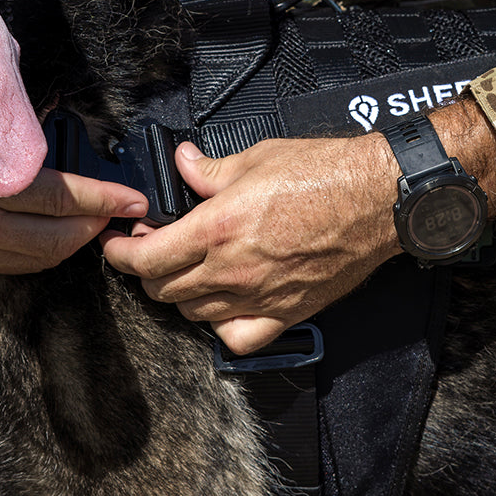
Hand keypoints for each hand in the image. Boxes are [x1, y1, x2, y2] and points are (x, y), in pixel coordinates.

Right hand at [0, 130, 148, 273]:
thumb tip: (48, 134)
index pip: (54, 196)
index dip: (101, 198)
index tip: (133, 197)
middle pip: (55, 238)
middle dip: (97, 227)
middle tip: (125, 213)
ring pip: (37, 260)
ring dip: (72, 245)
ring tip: (97, 225)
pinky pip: (11, 266)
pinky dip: (41, 255)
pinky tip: (54, 240)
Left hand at [100, 98, 495, 354]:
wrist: (378, 198)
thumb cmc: (324, 173)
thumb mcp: (256, 157)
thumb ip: (209, 169)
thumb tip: (184, 163)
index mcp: (216, 228)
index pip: (144, 258)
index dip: (119, 253)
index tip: (116, 243)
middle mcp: (231, 270)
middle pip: (163, 290)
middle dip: (147, 270)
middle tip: (153, 247)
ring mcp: (258, 297)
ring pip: (194, 315)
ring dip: (181, 295)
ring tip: (187, 271)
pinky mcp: (287, 313)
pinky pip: (238, 338)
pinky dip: (222, 327)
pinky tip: (224, 306)